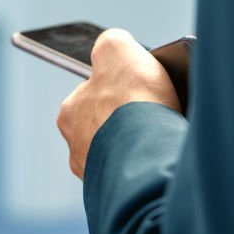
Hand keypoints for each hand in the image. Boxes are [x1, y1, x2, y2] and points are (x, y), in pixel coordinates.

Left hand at [58, 29, 181, 178]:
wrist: (149, 153)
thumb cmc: (130, 100)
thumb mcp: (118, 48)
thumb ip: (110, 42)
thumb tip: (112, 46)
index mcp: (70, 113)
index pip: (92, 93)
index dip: (119, 86)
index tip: (139, 87)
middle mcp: (77, 146)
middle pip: (107, 124)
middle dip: (128, 117)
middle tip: (153, 109)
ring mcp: (99, 172)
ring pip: (122, 150)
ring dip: (139, 141)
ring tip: (162, 132)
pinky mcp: (121, 190)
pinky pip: (137, 171)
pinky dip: (149, 161)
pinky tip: (162, 153)